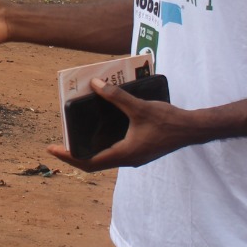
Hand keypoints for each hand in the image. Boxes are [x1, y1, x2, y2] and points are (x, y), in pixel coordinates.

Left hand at [45, 78, 201, 172]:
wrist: (193, 129)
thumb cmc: (168, 121)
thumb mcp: (140, 107)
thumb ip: (117, 97)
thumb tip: (96, 84)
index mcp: (124, 154)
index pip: (89, 162)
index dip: (69, 156)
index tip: (53, 150)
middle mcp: (127, 159)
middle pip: (94, 162)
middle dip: (75, 154)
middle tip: (59, 143)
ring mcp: (134, 156)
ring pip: (105, 157)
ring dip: (89, 149)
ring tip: (75, 135)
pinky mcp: (140, 151)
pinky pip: (115, 151)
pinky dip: (103, 143)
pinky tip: (100, 128)